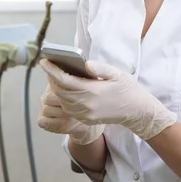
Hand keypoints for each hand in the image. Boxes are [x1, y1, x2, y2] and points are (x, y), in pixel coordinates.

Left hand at [40, 59, 176, 139]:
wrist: (136, 111)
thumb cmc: (128, 90)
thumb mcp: (117, 74)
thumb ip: (100, 68)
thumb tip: (84, 63)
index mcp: (93, 92)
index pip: (65, 80)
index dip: (52, 71)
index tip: (44, 61)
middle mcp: (86, 105)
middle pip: (60, 91)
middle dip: (52, 78)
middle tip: (50, 66)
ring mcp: (85, 114)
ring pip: (62, 100)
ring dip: (57, 88)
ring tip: (56, 76)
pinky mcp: (86, 119)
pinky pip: (69, 108)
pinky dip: (64, 97)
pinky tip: (66, 89)